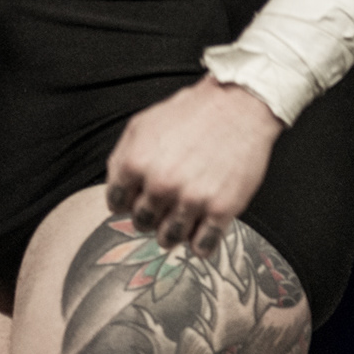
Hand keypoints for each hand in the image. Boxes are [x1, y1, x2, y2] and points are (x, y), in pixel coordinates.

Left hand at [104, 76, 283, 256]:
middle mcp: (161, 184)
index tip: (135, 200)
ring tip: (179, 219)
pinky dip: (199, 244)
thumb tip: (116, 188)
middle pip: (141, 222)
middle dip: (148, 216)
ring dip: (171, 233)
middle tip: (161, 206)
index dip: (125, 201)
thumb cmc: (191, 113)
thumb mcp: (141, 125)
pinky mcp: (221, 209)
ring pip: (168, 239)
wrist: (237, 107)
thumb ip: (121, 157)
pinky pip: (202, 247)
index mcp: (137, 162)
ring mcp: (191, 199)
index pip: (116, 203)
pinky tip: (200, 230)